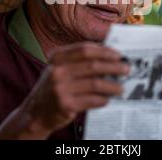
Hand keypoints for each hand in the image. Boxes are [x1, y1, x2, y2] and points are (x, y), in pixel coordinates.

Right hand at [0, 42, 128, 138]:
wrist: (35, 113)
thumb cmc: (53, 88)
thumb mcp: (59, 69)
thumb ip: (78, 61)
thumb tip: (108, 57)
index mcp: (57, 57)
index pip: (85, 49)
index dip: (104, 50)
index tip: (118, 54)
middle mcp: (57, 70)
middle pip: (93, 65)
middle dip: (113, 66)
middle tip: (126, 69)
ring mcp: (60, 87)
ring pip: (95, 83)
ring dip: (112, 85)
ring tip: (121, 88)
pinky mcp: (65, 104)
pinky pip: (91, 100)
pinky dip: (103, 99)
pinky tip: (108, 99)